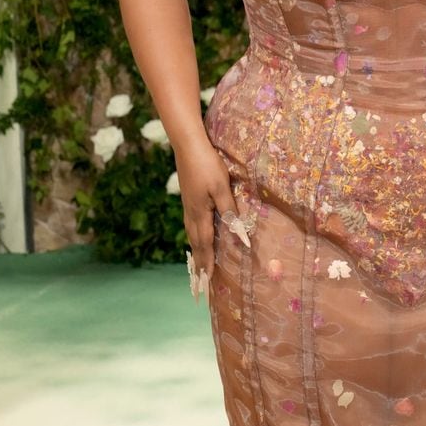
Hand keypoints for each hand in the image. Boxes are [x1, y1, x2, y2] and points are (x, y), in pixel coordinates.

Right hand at [175, 140, 235, 278]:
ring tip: (199, 263)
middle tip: (201, 280)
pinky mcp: (188, 197)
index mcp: (200, 213)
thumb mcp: (222, 188)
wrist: (187, 145)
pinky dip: (194, 235)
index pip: (205, 244)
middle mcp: (191, 212)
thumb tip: (237, 234)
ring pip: (191, 233)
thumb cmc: (208, 165)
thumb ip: (229, 211)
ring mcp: (188, 204)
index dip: (208, 262)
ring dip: (196, 249)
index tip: (207, 280)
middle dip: (200, 261)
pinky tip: (196, 233)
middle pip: (196, 242)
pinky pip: (191, 223)